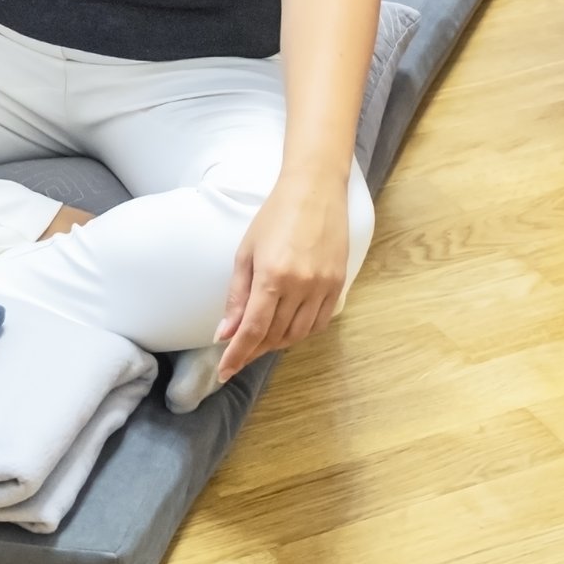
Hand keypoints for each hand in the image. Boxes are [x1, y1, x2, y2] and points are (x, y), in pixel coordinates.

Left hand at [214, 181, 353, 382]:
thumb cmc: (274, 216)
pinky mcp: (338, 285)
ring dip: (276, 342)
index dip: (237, 355)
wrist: (315, 191)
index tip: (224, 372)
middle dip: (254, 349)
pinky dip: (301, 331)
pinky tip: (288, 326)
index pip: (253, 330)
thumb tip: (225, 334)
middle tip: (239, 351)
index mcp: (272, 276)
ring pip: (298, 334)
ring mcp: (323, 287)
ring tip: (261, 339)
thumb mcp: (246, 252)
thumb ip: (237, 296)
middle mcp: (300, 286)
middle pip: (275, 336)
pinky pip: (318, 323)